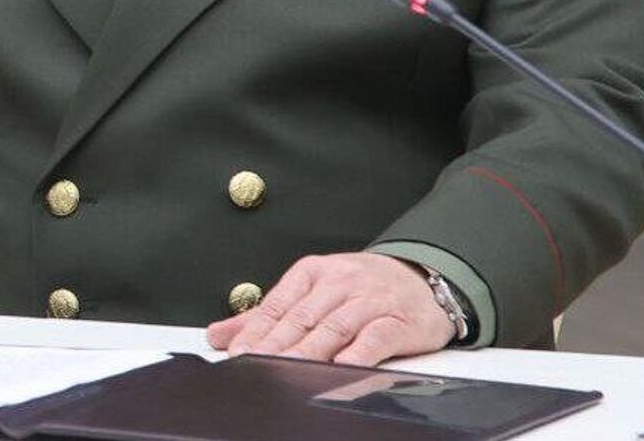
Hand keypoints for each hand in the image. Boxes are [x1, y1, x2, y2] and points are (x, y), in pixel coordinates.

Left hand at [204, 253, 452, 365]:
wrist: (423, 278)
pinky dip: (357, 353)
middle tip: (254, 363)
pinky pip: (375, 338)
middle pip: (302, 318)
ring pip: (333, 327)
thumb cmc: (362, 288)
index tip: (237, 352)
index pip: (278, 305)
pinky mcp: (398, 321)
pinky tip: (341, 366)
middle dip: (275, 344)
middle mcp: (340, 283)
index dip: (256, 331)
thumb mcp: (312, 291)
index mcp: (313, 273)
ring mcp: (369, 301)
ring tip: (286, 369)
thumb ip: (267, 315)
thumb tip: (220, 334)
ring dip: (308, 351)